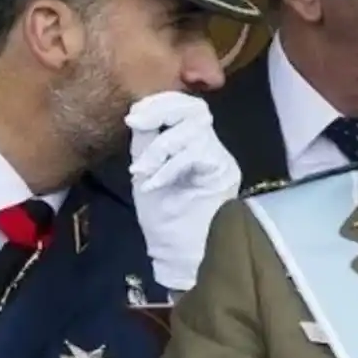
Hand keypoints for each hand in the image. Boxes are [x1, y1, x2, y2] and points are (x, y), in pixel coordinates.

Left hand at [126, 92, 241, 291]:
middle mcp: (210, 147)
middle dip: (163, 110)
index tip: (134, 115)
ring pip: (195, 129)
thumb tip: (138, 115)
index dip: (160, 102)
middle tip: (137, 123)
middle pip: (195, 109)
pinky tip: (153, 183)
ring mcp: (220, 159)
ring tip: (142, 170)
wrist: (181, 254)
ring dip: (161, 146)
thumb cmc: (164, 219)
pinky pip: (196, 154)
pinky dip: (170, 165)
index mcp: (191, 144)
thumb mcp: (146, 173)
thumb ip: (145, 144)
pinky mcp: (223, 172)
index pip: (184, 108)